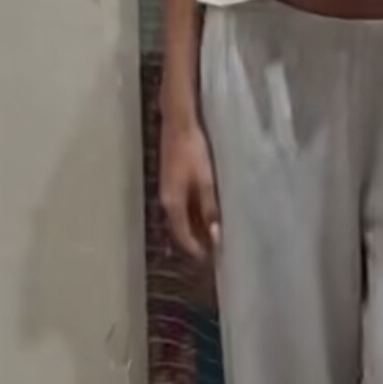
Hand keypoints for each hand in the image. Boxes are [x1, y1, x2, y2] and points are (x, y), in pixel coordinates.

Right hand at [160, 116, 219, 261]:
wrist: (179, 123)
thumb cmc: (193, 150)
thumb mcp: (205, 181)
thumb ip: (209, 208)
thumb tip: (215, 236)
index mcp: (172, 203)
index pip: (183, 235)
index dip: (196, 249)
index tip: (212, 260)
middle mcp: (166, 200)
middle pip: (180, 227)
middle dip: (196, 240)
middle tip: (216, 250)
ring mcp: (168, 189)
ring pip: (182, 216)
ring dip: (195, 227)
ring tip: (214, 234)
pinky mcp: (173, 180)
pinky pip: (182, 204)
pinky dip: (194, 213)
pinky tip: (207, 212)